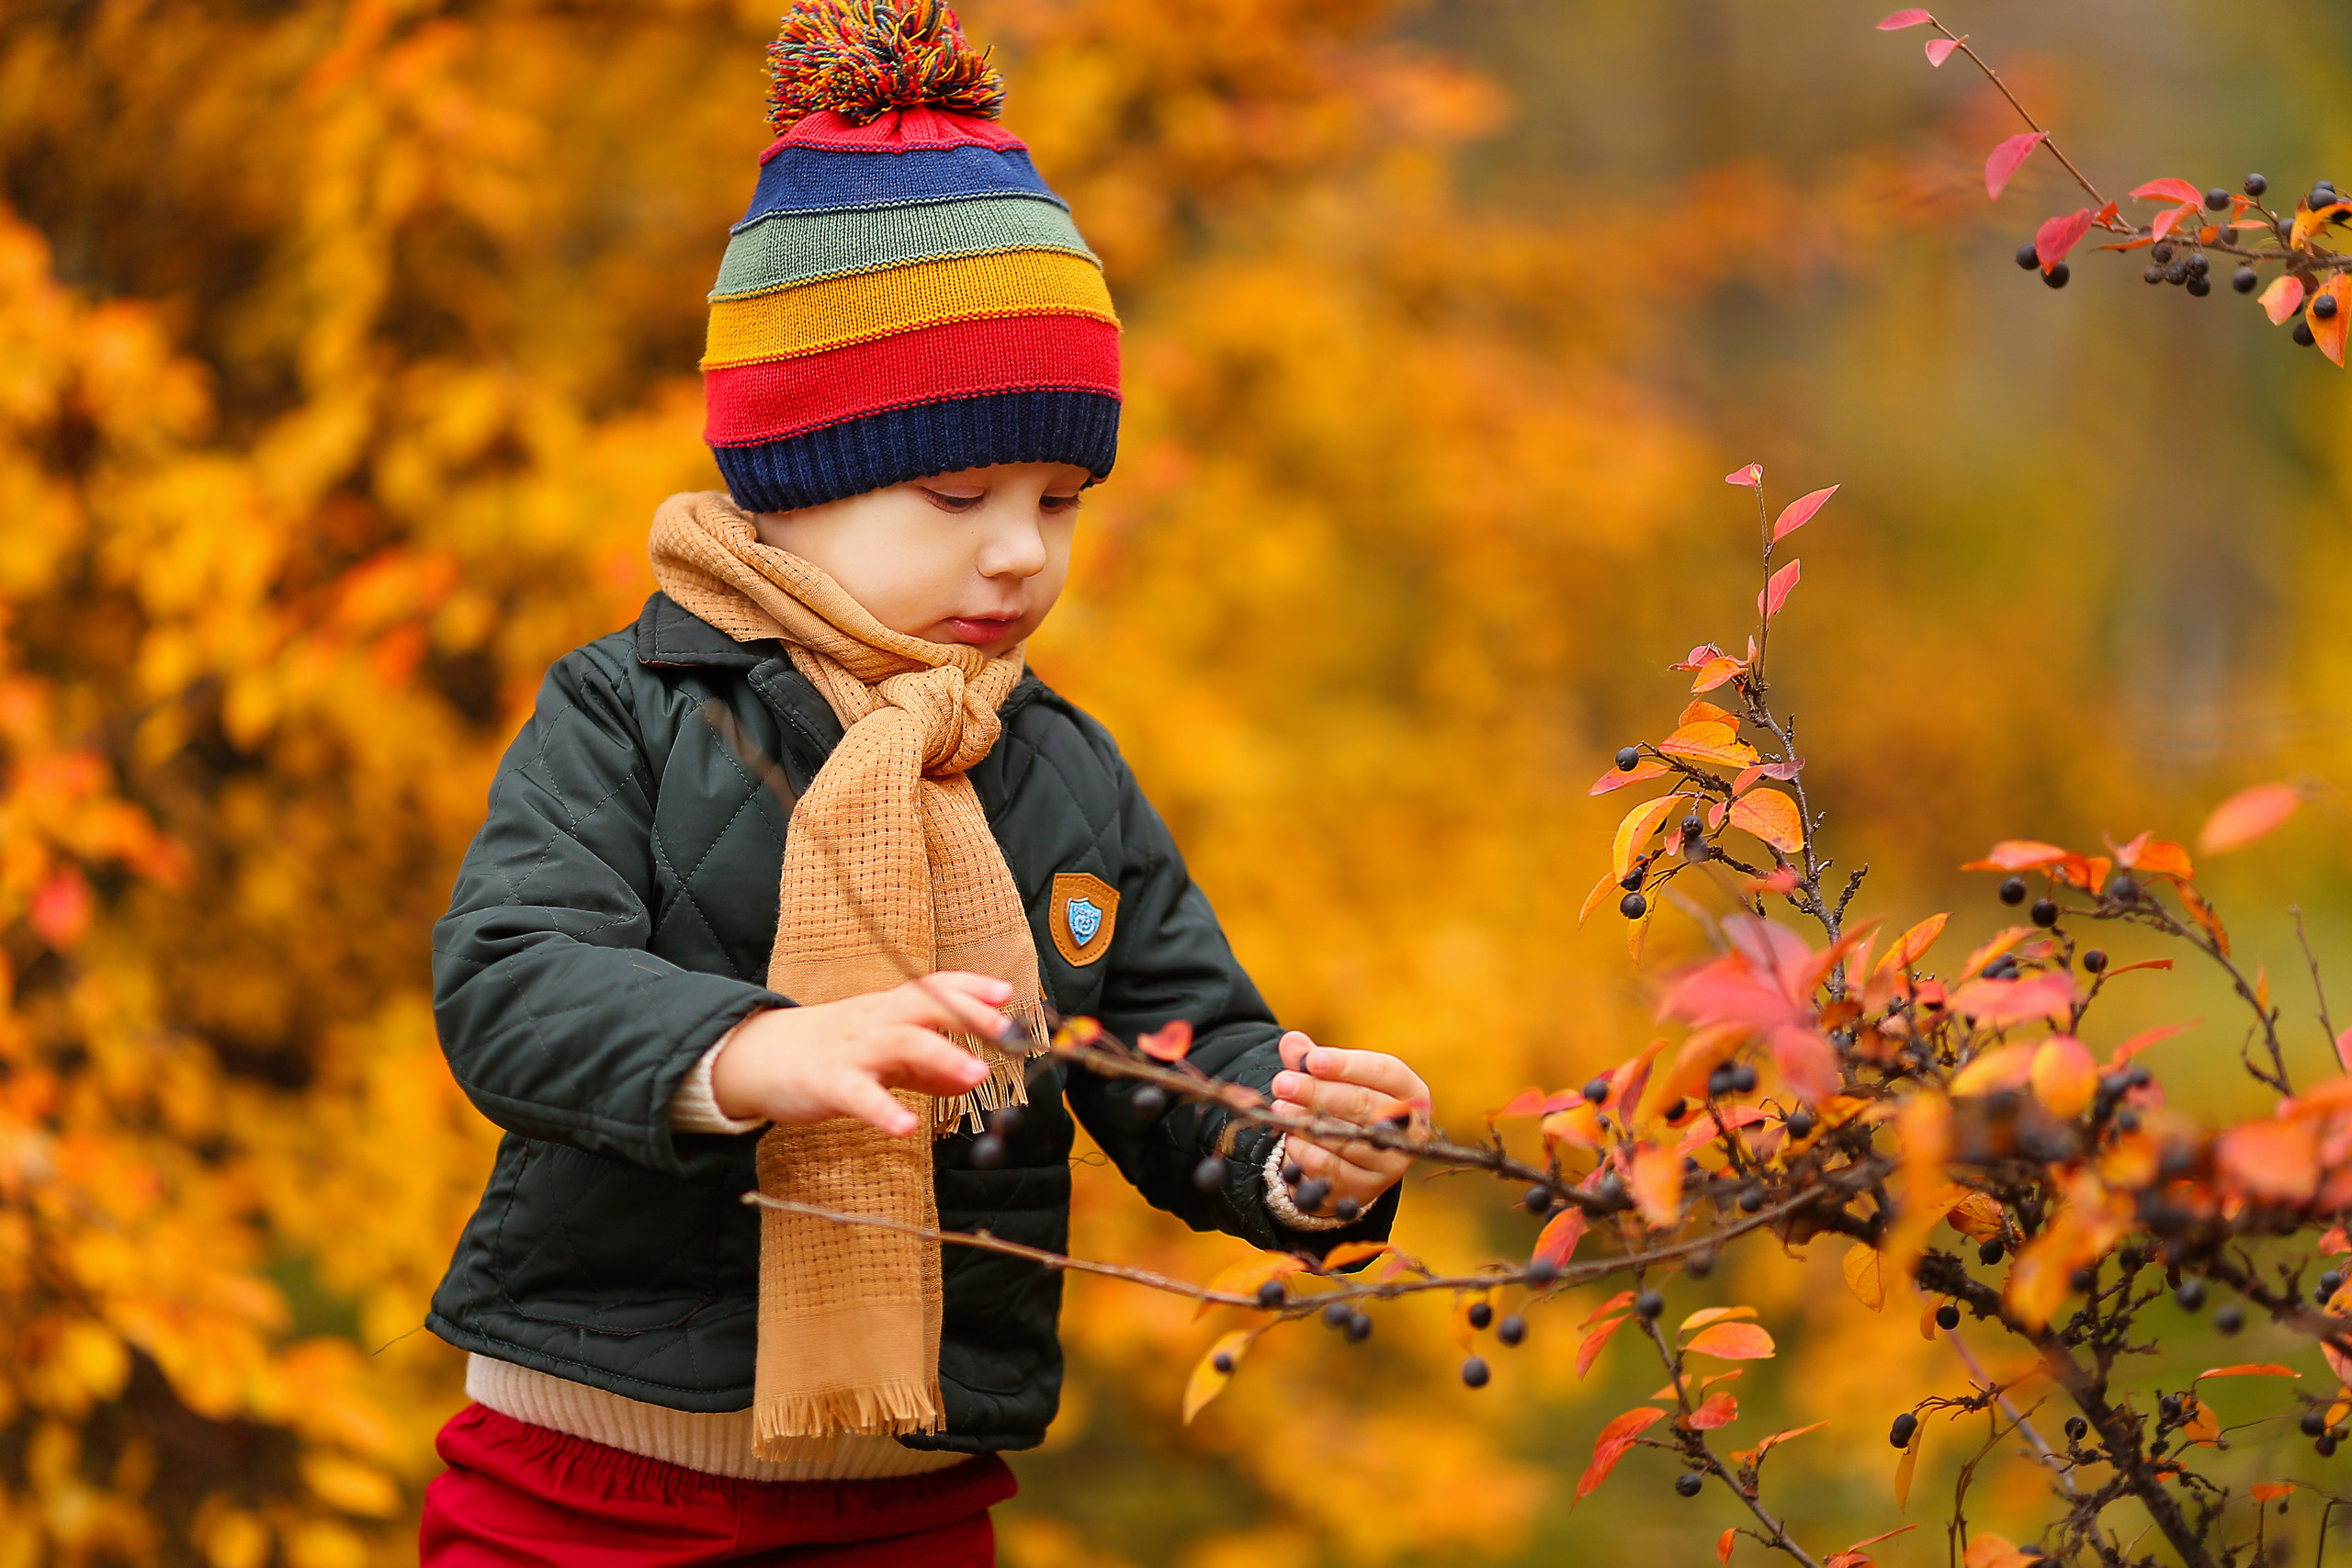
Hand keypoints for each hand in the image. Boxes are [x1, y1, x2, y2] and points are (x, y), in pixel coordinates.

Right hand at [710, 972, 1010, 1135]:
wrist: (759, 1056)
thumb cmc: (830, 1050)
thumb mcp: (883, 1051)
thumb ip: (927, 1067)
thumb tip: (972, 1078)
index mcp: (889, 1010)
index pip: (934, 988)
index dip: (970, 987)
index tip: (1007, 992)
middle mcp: (875, 1021)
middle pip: (925, 1006)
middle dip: (968, 1015)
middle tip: (1007, 1032)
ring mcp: (853, 1050)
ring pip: (900, 1043)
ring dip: (942, 1057)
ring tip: (978, 1077)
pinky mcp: (829, 1083)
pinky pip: (860, 1096)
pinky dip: (884, 1111)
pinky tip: (906, 1128)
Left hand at [1269, 1031, 1429, 1217]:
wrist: (1350, 1159)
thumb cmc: (1346, 1106)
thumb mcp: (1333, 1079)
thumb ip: (1312, 1060)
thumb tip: (1291, 1043)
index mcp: (1410, 1092)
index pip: (1385, 1072)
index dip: (1347, 1065)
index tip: (1313, 1060)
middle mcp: (1409, 1128)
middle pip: (1363, 1104)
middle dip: (1318, 1092)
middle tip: (1283, 1083)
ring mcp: (1392, 1162)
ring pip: (1346, 1138)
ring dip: (1306, 1121)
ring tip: (1280, 1107)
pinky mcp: (1367, 1187)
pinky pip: (1330, 1167)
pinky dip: (1305, 1150)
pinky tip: (1292, 1137)